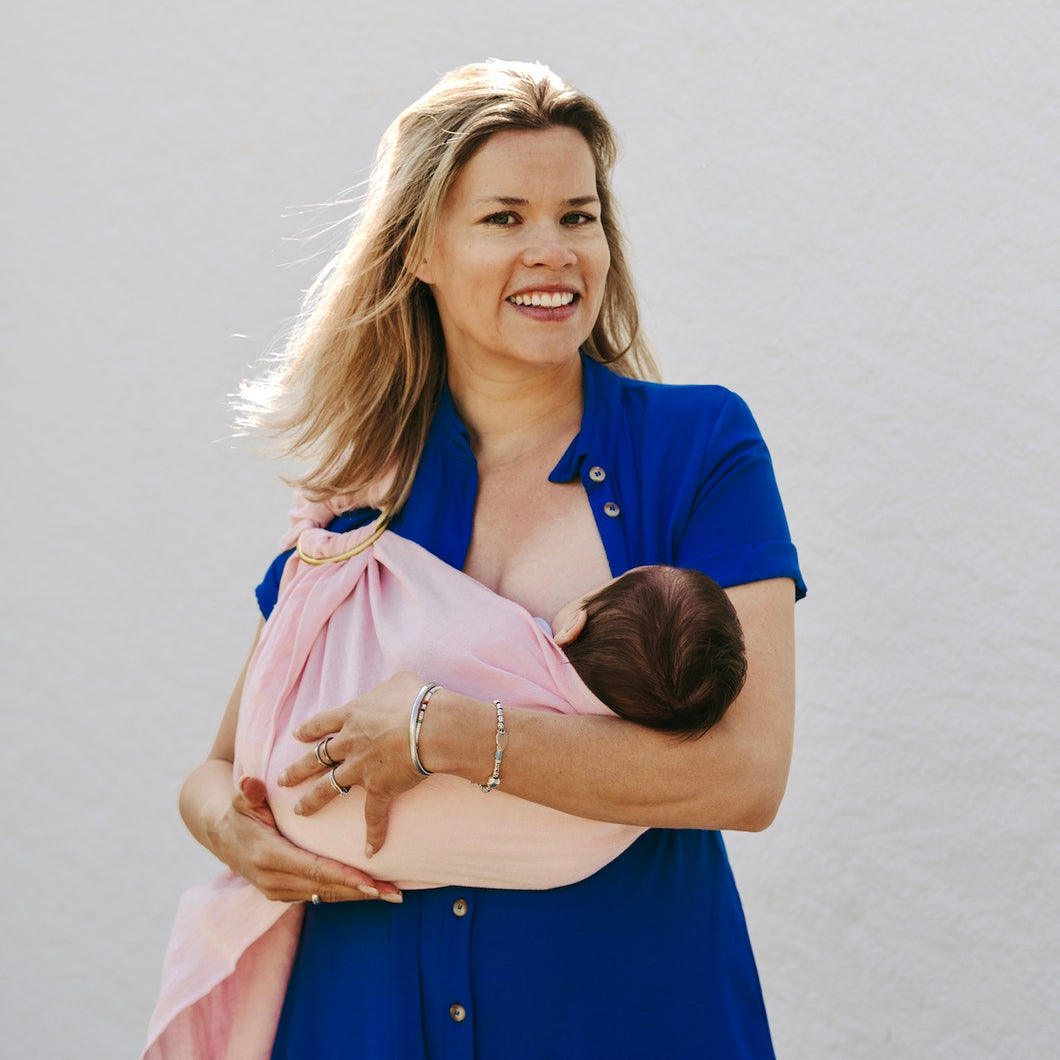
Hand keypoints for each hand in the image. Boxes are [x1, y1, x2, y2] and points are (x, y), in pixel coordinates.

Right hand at [216, 775, 402, 903]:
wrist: (220, 835)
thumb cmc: (239, 811)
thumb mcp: (241, 800)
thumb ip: (249, 792)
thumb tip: (249, 783)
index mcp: (267, 856)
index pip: (313, 869)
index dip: (344, 876)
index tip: (371, 881)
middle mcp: (273, 880)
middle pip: (325, 888)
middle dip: (361, 891)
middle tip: (394, 894)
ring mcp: (278, 890)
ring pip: (325, 895)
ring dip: (358, 896)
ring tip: (391, 895)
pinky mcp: (284, 893)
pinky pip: (320, 895)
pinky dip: (346, 893)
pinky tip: (371, 892)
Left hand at [277, 672, 428, 857]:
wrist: (430, 726)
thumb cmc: (416, 700)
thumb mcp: (396, 682)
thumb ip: (383, 690)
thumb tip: (386, 692)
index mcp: (351, 716)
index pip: (321, 724)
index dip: (308, 730)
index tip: (296, 736)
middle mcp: (349, 744)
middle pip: (315, 759)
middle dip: (297, 770)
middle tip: (282, 780)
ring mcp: (361, 769)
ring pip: (328, 787)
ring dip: (313, 801)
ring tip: (299, 812)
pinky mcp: (379, 789)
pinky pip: (373, 816)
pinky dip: (373, 834)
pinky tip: (369, 851)